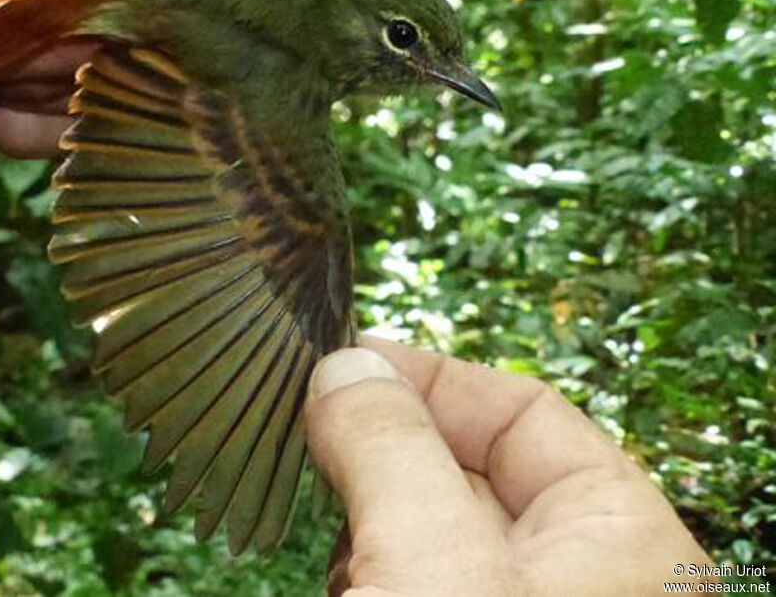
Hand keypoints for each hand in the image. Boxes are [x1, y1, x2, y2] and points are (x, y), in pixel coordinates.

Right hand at [306, 337, 714, 595]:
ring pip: (429, 528)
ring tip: (334, 539)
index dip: (433, 377)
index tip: (345, 364)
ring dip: (367, 516)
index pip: (527, 412)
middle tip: (315, 436)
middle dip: (387, 447)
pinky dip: (366, 567)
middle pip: (469, 465)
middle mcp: (579, 580)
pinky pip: (409, 579)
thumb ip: (390, 449)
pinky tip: (341, 582)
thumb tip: (344, 367)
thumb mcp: (432, 563)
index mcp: (623, 547)